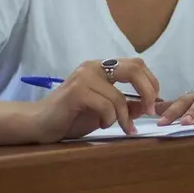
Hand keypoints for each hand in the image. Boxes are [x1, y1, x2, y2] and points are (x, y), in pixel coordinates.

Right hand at [30, 58, 160, 142]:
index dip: (151, 82)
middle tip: (149, 112)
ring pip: (119, 97)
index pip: (137, 64)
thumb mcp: (105, 110)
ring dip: (124, 118)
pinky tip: (101, 125)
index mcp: (101, 67)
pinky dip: (109, 120)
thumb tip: (149, 105)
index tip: (154, 103)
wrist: (40, 123)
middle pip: (134, 69)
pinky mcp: (76, 92)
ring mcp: (84, 77)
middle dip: (148, 92)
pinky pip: (106, 106)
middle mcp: (93, 66)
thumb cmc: (72, 116)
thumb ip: (125, 105)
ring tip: (121, 128)